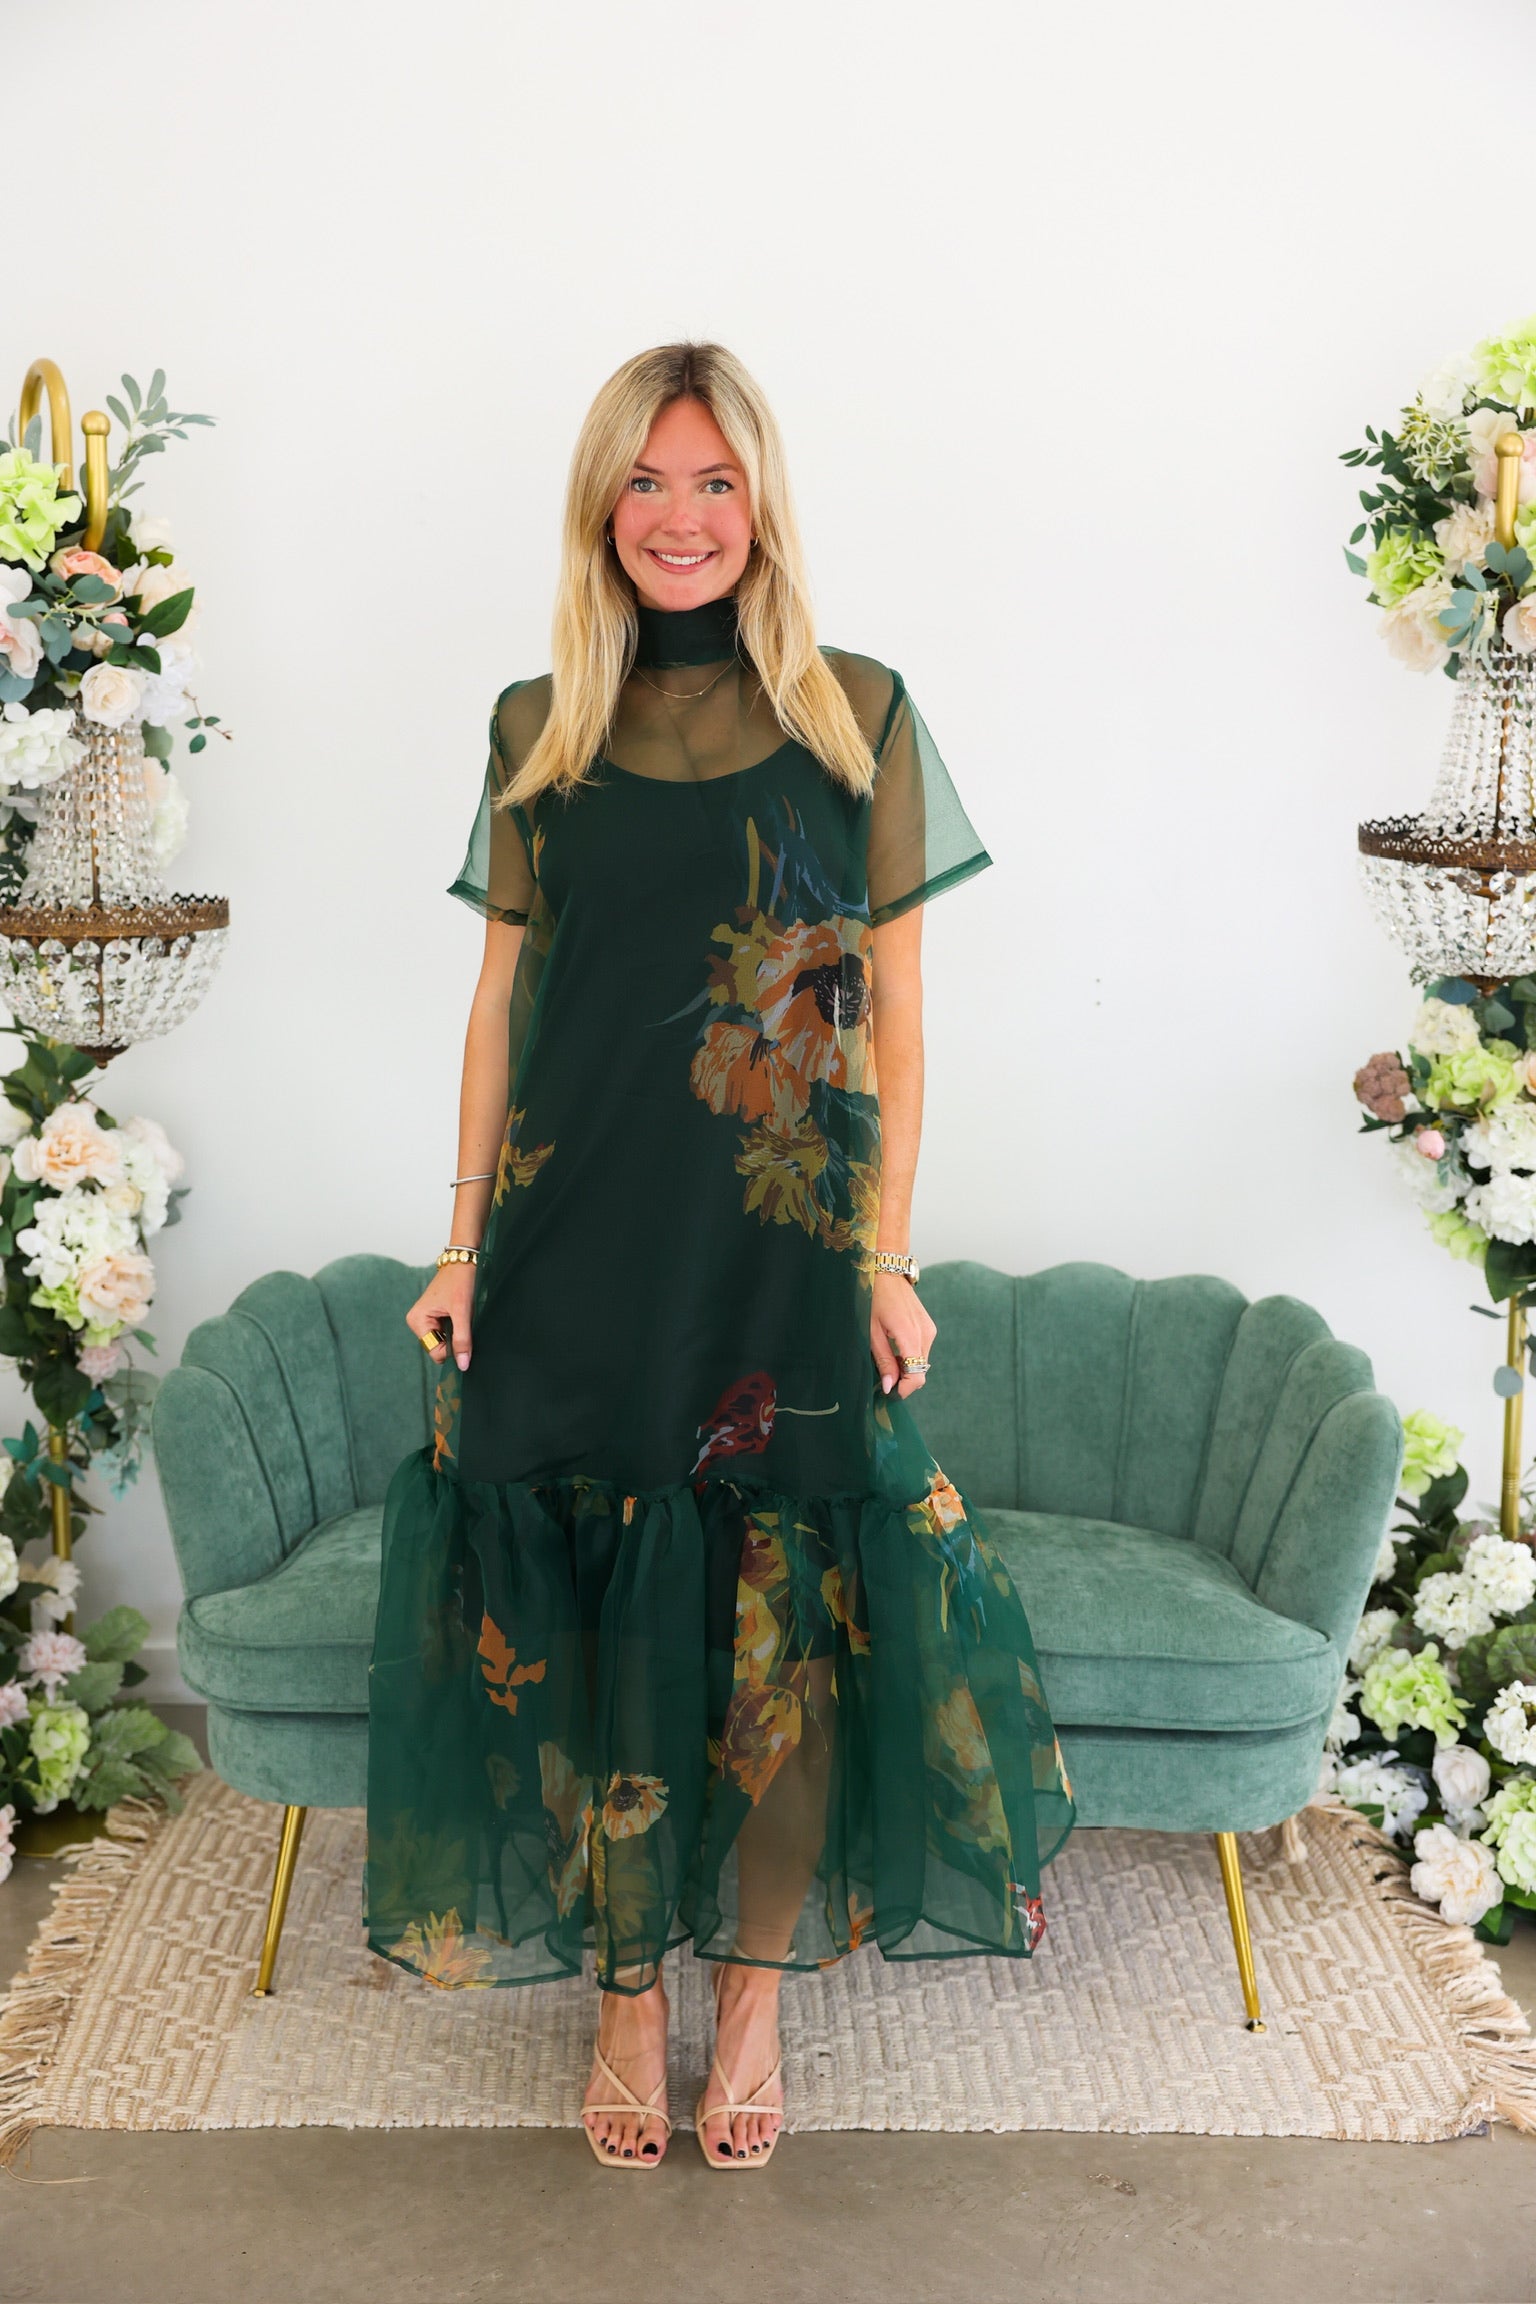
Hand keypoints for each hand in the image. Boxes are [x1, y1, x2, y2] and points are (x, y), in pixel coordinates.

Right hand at [406, 1262, 477, 1371]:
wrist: (465, 1260)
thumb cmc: (461, 1280)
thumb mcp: (463, 1311)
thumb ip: (462, 1339)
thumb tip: (463, 1365)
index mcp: (417, 1321)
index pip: (435, 1352)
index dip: (453, 1350)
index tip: (466, 1337)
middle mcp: (417, 1322)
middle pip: (439, 1348)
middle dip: (455, 1341)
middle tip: (465, 1322)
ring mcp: (426, 1320)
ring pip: (445, 1342)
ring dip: (458, 1334)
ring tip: (464, 1317)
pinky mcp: (435, 1317)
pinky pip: (447, 1333)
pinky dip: (458, 1329)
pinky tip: (462, 1316)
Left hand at [870, 1272, 935, 1398]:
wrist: (886, 1271)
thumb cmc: (873, 1298)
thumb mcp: (871, 1332)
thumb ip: (883, 1360)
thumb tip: (890, 1387)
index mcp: (911, 1336)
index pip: (917, 1376)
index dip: (904, 1389)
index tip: (888, 1392)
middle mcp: (926, 1334)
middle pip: (920, 1371)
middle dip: (903, 1379)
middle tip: (881, 1376)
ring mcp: (929, 1329)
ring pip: (921, 1361)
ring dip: (905, 1367)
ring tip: (884, 1358)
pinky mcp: (928, 1326)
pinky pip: (921, 1349)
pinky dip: (908, 1355)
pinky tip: (893, 1347)